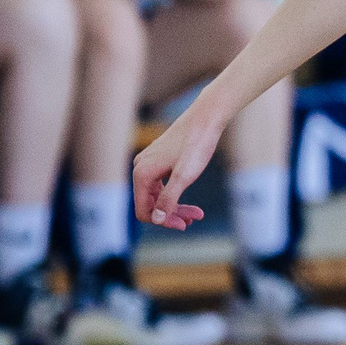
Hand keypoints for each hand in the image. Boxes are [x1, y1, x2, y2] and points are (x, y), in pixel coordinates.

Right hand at [131, 103, 224, 230]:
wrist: (205, 120)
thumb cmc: (196, 146)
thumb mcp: (184, 176)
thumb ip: (169, 199)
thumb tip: (156, 219)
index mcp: (142, 174)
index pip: (144, 211)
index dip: (162, 222)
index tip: (184, 225)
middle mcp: (140, 168)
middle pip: (151, 203)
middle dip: (172, 214)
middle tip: (194, 219)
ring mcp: (148, 163)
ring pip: (158, 194)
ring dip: (176, 206)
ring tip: (196, 214)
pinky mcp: (158, 160)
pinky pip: (162, 184)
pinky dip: (175, 194)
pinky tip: (189, 201)